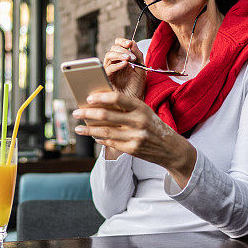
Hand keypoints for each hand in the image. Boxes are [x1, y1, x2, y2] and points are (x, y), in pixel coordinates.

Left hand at [73, 91, 195, 186]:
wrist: (172, 149)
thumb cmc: (154, 126)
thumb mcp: (145, 112)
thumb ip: (126, 108)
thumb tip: (99, 104)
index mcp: (142, 108)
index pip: (118, 99)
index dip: (101, 97)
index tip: (88, 98)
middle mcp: (139, 122)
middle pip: (106, 115)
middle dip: (87, 113)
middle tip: (76, 112)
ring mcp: (135, 137)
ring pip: (105, 131)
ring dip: (88, 129)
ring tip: (78, 128)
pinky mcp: (132, 150)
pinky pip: (110, 142)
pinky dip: (99, 138)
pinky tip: (92, 135)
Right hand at [103, 38, 145, 100]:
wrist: (135, 101)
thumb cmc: (137, 87)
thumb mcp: (141, 68)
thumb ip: (138, 55)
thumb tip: (132, 43)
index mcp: (122, 60)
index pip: (117, 45)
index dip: (122, 41)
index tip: (129, 43)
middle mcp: (114, 63)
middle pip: (113, 49)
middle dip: (123, 49)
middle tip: (132, 56)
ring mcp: (110, 71)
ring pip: (108, 56)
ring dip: (119, 55)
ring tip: (129, 59)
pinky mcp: (106, 79)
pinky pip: (108, 69)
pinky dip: (117, 65)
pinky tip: (124, 64)